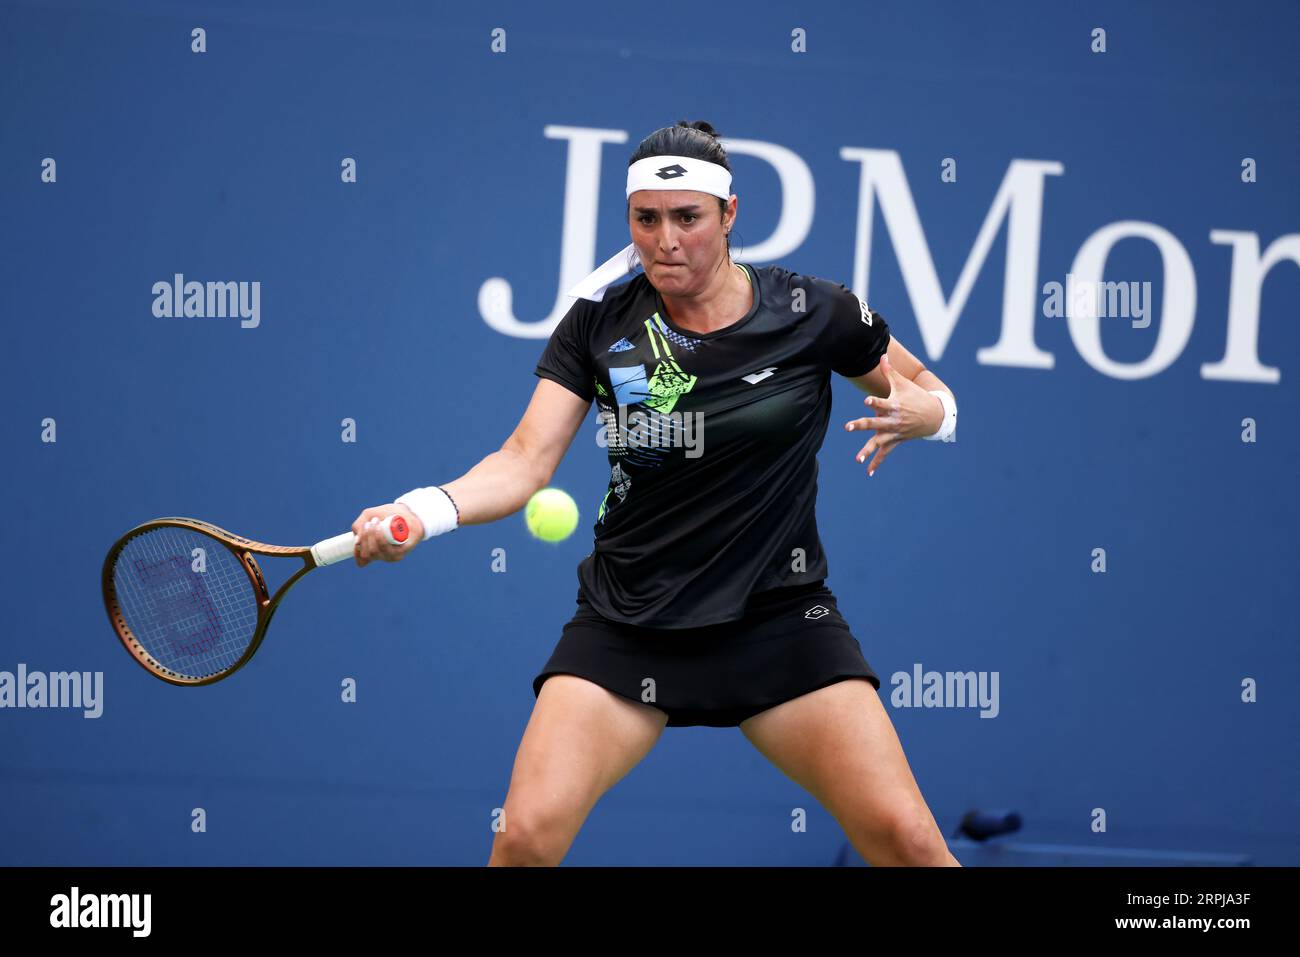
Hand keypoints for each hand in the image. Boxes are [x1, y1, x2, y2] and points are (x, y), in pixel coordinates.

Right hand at [351, 504, 423, 566]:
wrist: (410, 512)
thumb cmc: (389, 515)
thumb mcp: (370, 515)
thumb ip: (359, 524)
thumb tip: (356, 538)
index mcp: (374, 551)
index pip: (362, 561)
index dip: (356, 552)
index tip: (358, 537)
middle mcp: (383, 556)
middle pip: (367, 553)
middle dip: (364, 537)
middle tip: (369, 522)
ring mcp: (393, 555)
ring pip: (375, 551)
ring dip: (371, 535)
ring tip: (375, 521)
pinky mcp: (402, 552)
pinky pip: (387, 549)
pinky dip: (380, 538)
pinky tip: (379, 528)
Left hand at [844, 354, 943, 476]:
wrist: (935, 415)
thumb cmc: (916, 396)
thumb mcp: (904, 383)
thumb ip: (889, 372)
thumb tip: (881, 355)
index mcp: (895, 405)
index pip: (883, 403)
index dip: (875, 402)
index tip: (867, 401)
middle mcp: (894, 420)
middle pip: (875, 423)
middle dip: (862, 425)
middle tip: (848, 427)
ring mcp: (895, 432)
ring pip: (879, 442)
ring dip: (868, 450)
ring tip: (857, 459)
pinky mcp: (896, 441)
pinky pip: (885, 453)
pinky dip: (877, 463)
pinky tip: (868, 472)